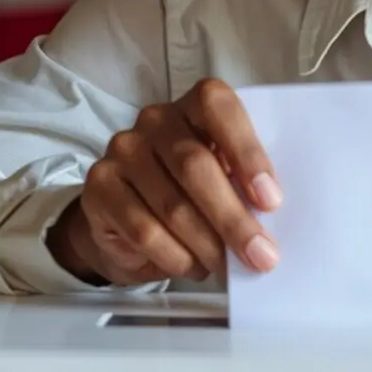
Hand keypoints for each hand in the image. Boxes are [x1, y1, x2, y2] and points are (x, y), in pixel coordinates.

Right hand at [48, 78, 281, 285]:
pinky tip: (193, 266)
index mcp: (194, 105)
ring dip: (207, 244)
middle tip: (261, 255)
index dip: (247, 152)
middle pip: (196, 165)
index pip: (218, 108)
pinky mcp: (100, 187)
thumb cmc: (191, 192)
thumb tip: (271, 221)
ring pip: (172, 205)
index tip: (271, 200)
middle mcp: (156, 120)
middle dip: (233, 218)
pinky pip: (144, 230)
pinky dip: (176, 256)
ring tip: (225, 264)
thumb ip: (242, 185)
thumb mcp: (223, 178)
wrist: (128, 217)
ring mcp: (123, 151)